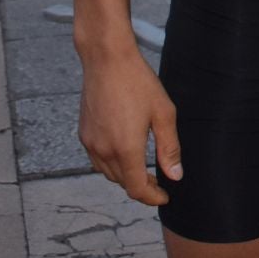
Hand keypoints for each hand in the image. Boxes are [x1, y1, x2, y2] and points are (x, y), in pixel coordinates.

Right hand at [77, 48, 182, 205]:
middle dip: (141, 186)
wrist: (107, 60)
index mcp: (125, 148)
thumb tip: (175, 175)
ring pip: (108, 173)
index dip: (152, 197)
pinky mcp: (83, 134)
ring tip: (143, 169)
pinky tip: (124, 153)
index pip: (137, 188)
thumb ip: (169, 148)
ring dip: (126, 176)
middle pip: (122, 183)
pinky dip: (112, 164)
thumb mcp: (163, 113)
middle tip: (159, 181)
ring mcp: (90, 143)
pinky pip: (97, 160)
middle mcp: (104, 150)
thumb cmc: (138, 82)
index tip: (164, 196)